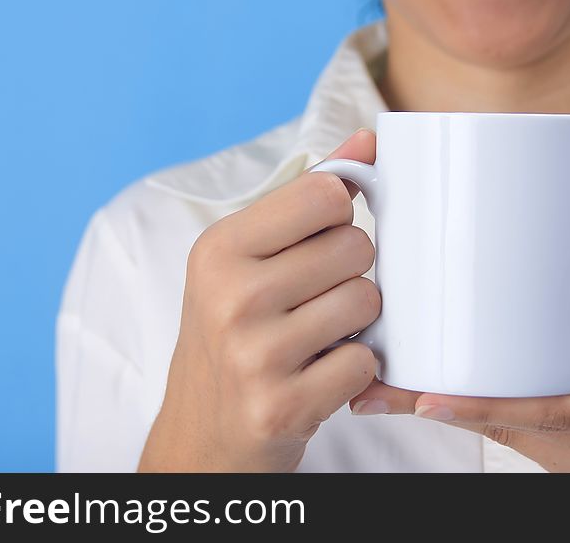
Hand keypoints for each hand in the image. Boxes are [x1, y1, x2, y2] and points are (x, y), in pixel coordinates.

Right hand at [139, 129, 379, 471]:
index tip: (317, 240)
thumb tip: (367, 139)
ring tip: (317, 336)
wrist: (202, 431)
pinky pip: (365, 362)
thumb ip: (308, 197)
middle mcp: (231, 296)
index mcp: (219, 248)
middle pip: (356, 245)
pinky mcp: (283, 406)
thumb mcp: (248, 258)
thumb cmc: (232, 332)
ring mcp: (256, 355)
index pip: (326, 194)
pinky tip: (319, 374)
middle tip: (313, 298)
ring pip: (367, 299)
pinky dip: (354, 368)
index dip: (338, 216)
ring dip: (356, 320)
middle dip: (349, 272)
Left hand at [351, 277, 569, 471]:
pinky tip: (449, 399)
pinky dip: (483, 420)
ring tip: (392, 390)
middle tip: (373, 391)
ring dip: (451, 416)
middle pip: (507, 431)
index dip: (484, 409)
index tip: (426, 400)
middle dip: (437, 411)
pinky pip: (526, 444)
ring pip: (508, 440)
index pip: (554, 415)